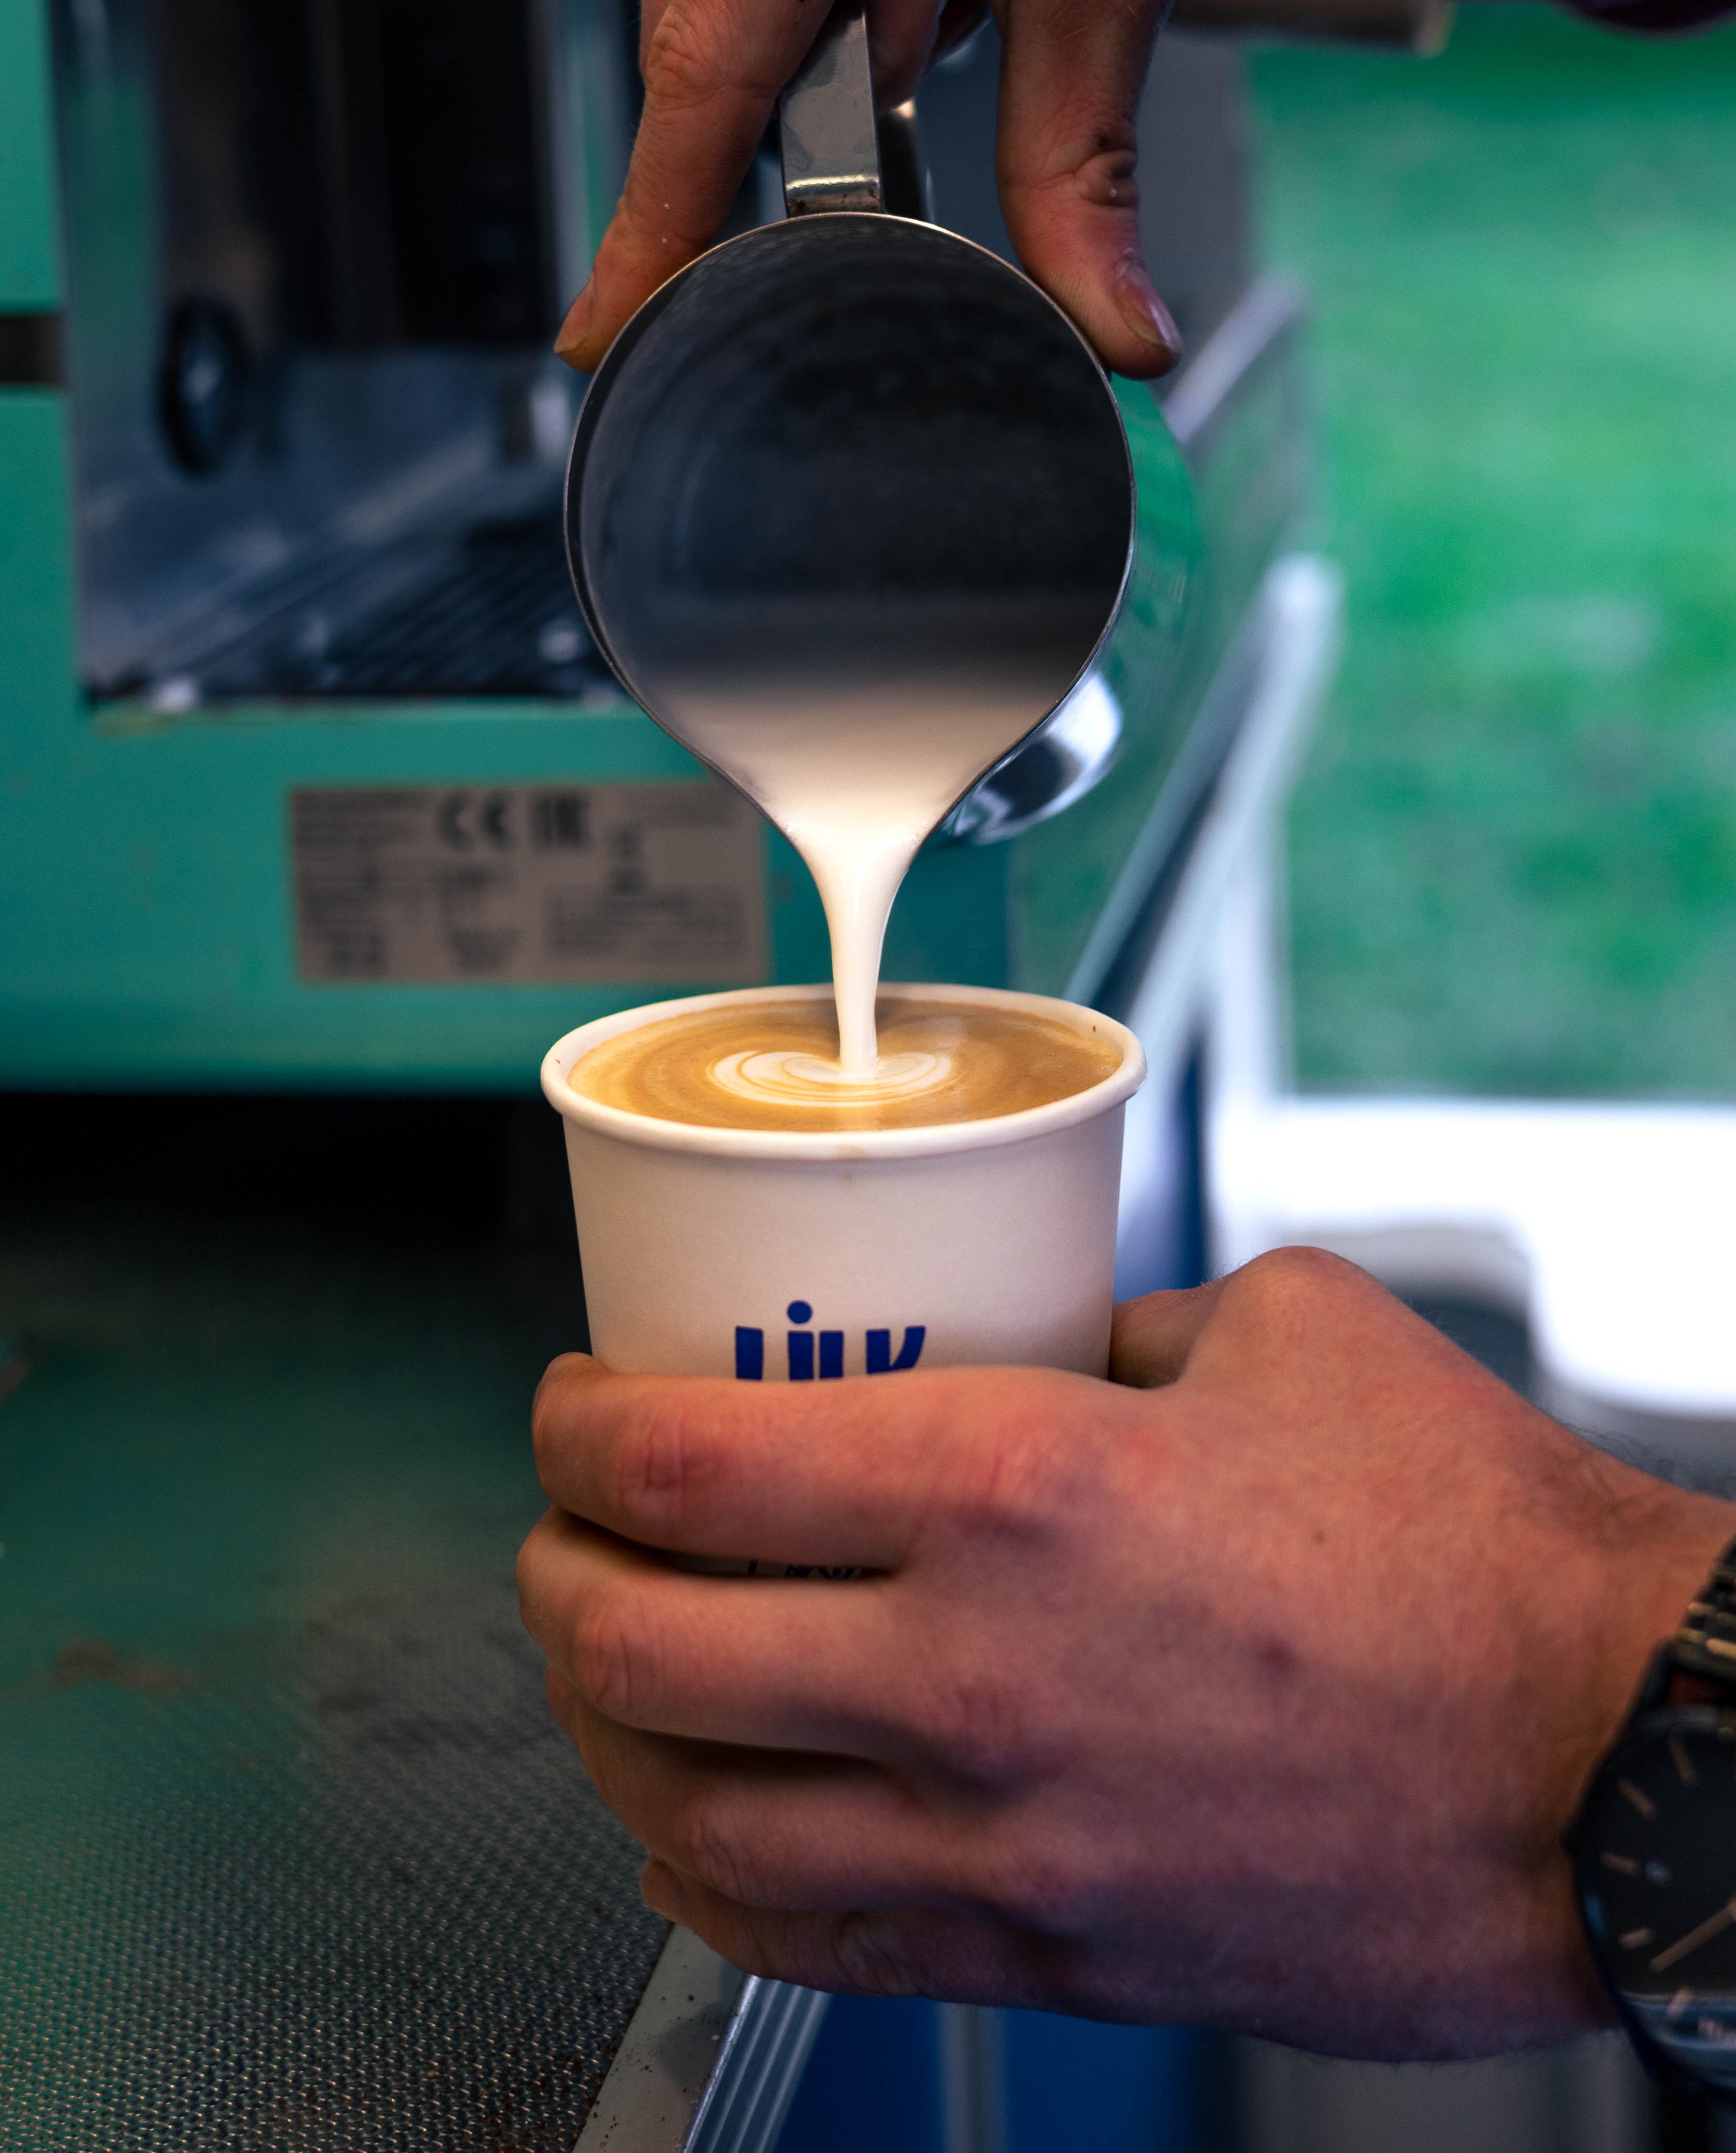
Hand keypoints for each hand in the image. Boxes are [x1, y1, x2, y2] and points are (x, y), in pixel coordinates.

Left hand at [517, 1250, 1729, 2056]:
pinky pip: (802, 1943)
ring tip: (609, 1664)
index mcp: (1015, 1487)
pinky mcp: (1049, 1955)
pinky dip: (706, 1875)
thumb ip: (1108, 1327)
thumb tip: (1026, 1335)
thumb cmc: (1470, 1545)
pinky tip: (698, 1824)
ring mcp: (999, 1842)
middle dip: (553, 1568)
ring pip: (685, 1811)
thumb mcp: (1276, 1331)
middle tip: (570, 1522)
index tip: (574, 1403)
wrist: (1616, 1767)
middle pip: (633, 1643)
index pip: (682, 1464)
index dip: (574, 1426)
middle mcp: (971, 1675)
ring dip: (605, 1728)